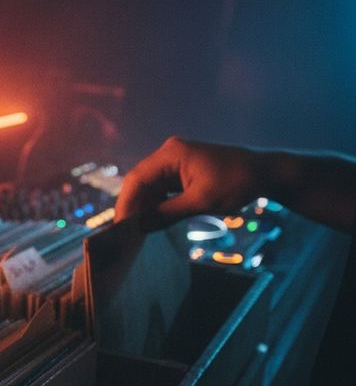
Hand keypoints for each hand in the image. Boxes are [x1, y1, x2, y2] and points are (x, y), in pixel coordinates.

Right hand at [116, 137, 263, 225]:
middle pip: (139, 182)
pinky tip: (150, 221)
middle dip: (131, 206)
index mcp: (172, 153)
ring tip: (135, 230)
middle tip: (124, 232)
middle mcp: (169, 154)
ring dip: (142, 207)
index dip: (126, 203)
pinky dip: (155, 205)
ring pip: (148, 187)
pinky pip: (160, 189)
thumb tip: (140, 227)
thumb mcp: (200, 201)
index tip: (121, 226)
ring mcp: (175, 162)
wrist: (265, 173)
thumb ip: (167, 214)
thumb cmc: (237, 182)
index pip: (137, 178)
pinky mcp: (181, 172)